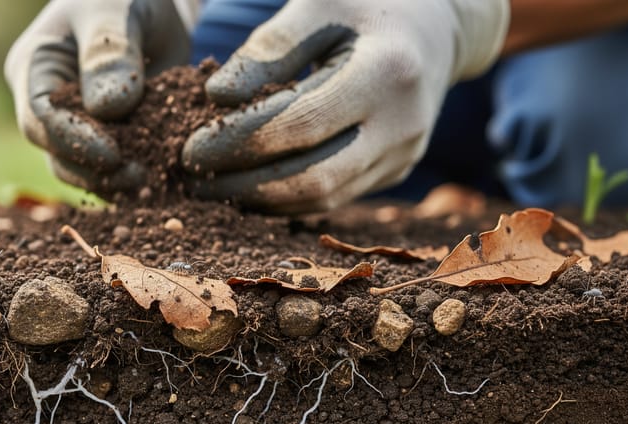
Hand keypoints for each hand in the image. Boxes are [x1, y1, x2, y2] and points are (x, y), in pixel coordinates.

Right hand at [5, 0, 195, 193]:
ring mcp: (77, 124)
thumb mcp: (114, 9)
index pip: (39, 118)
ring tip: (156, 182)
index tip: (112, 156)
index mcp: (33, 67)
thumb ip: (109, 53)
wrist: (153, 4)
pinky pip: (116, 167)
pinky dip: (138, 176)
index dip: (73, 141)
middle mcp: (47, 104)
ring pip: (85, 168)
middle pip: (58, 152)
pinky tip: (166, 180)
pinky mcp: (110, 137)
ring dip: (118, 182)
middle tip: (141, 178)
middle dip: (97, 171)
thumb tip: (108, 110)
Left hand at [182, 0, 508, 212]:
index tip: (191, 147)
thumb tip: (217, 99)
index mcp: (387, 71)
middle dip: (243, 185)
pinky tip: (246, 187)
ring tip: (210, 187)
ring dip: (259, 200)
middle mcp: (402, 124)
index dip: (240, 142)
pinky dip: (285, 199)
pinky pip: (333, 198)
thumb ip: (270, 49)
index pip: (301, 124)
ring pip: (322, 199)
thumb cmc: (367, 3)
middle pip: (313, 177)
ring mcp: (403, 155)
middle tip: (191, 180)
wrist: (436, 26)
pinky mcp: (394, 171)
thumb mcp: (318, 4)